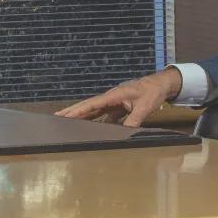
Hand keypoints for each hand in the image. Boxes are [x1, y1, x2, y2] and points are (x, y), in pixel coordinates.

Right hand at [56, 67, 182, 126]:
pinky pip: (104, 115)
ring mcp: (114, 102)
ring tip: (68, 123)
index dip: (78, 110)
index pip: (92, 104)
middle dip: (72, 111)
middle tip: (56, 117)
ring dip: (82, 116)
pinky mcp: (118, 107)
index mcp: (114, 95)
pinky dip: (96, 121)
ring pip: (94, 111)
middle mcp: (110, 98)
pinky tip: (91, 129)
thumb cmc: (152, 92)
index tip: (65, 115)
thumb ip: (134, 119)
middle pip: (88, 106)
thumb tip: (124, 132)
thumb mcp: (145, 106)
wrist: (161, 84)